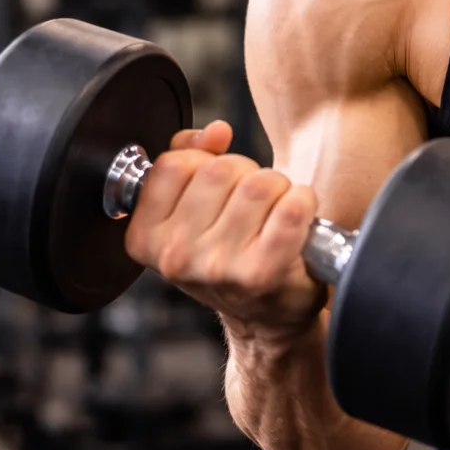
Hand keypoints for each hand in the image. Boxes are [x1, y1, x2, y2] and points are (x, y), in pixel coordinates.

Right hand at [124, 121, 325, 336]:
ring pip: (258, 184)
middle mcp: (176, 256)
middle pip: (219, 170)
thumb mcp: (190, 212)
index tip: (215, 186)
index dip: (203, 162)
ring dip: (276, 189)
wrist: (265, 318)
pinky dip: (302, 202)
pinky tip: (297, 218)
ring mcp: (218, 267)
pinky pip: (291, 206)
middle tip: (251, 203)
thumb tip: (215, 131)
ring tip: (273, 213)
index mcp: (146, 239)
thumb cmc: (228, 259)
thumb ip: (189, 159)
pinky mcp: (263, 272)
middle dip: (245, 174)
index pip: (173, 164)